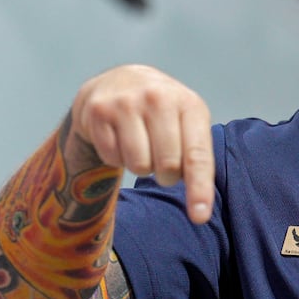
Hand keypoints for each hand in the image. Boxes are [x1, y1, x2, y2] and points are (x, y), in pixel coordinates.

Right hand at [70, 65, 213, 223]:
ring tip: (141, 146)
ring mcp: (126, 103)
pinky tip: (120, 138)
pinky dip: (118, 158)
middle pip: (167, 166)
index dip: (199, 188)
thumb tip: (199, 206)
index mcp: (189, 104)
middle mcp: (159, 98)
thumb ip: (196, 156)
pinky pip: (111, 158)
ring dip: (141, 166)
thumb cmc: (163, 112)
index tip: (199, 217)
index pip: (197, 155)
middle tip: (162, 160)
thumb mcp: (188, 122)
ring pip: (138, 165)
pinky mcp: (99, 111)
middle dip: (166, 175)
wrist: (119, 81)